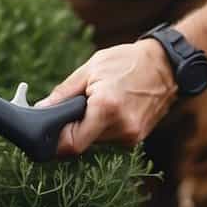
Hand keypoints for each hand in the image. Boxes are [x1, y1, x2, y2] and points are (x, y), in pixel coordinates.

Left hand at [35, 39, 177, 155]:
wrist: (166, 64)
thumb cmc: (127, 61)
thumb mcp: (90, 69)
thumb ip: (63, 93)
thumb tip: (40, 109)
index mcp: (106, 108)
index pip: (72, 144)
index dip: (56, 141)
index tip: (48, 130)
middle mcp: (121, 127)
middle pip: (83, 143)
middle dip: (72, 129)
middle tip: (73, 107)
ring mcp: (132, 135)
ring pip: (96, 142)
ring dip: (89, 127)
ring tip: (96, 102)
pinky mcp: (138, 137)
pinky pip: (110, 138)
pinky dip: (103, 127)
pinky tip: (110, 108)